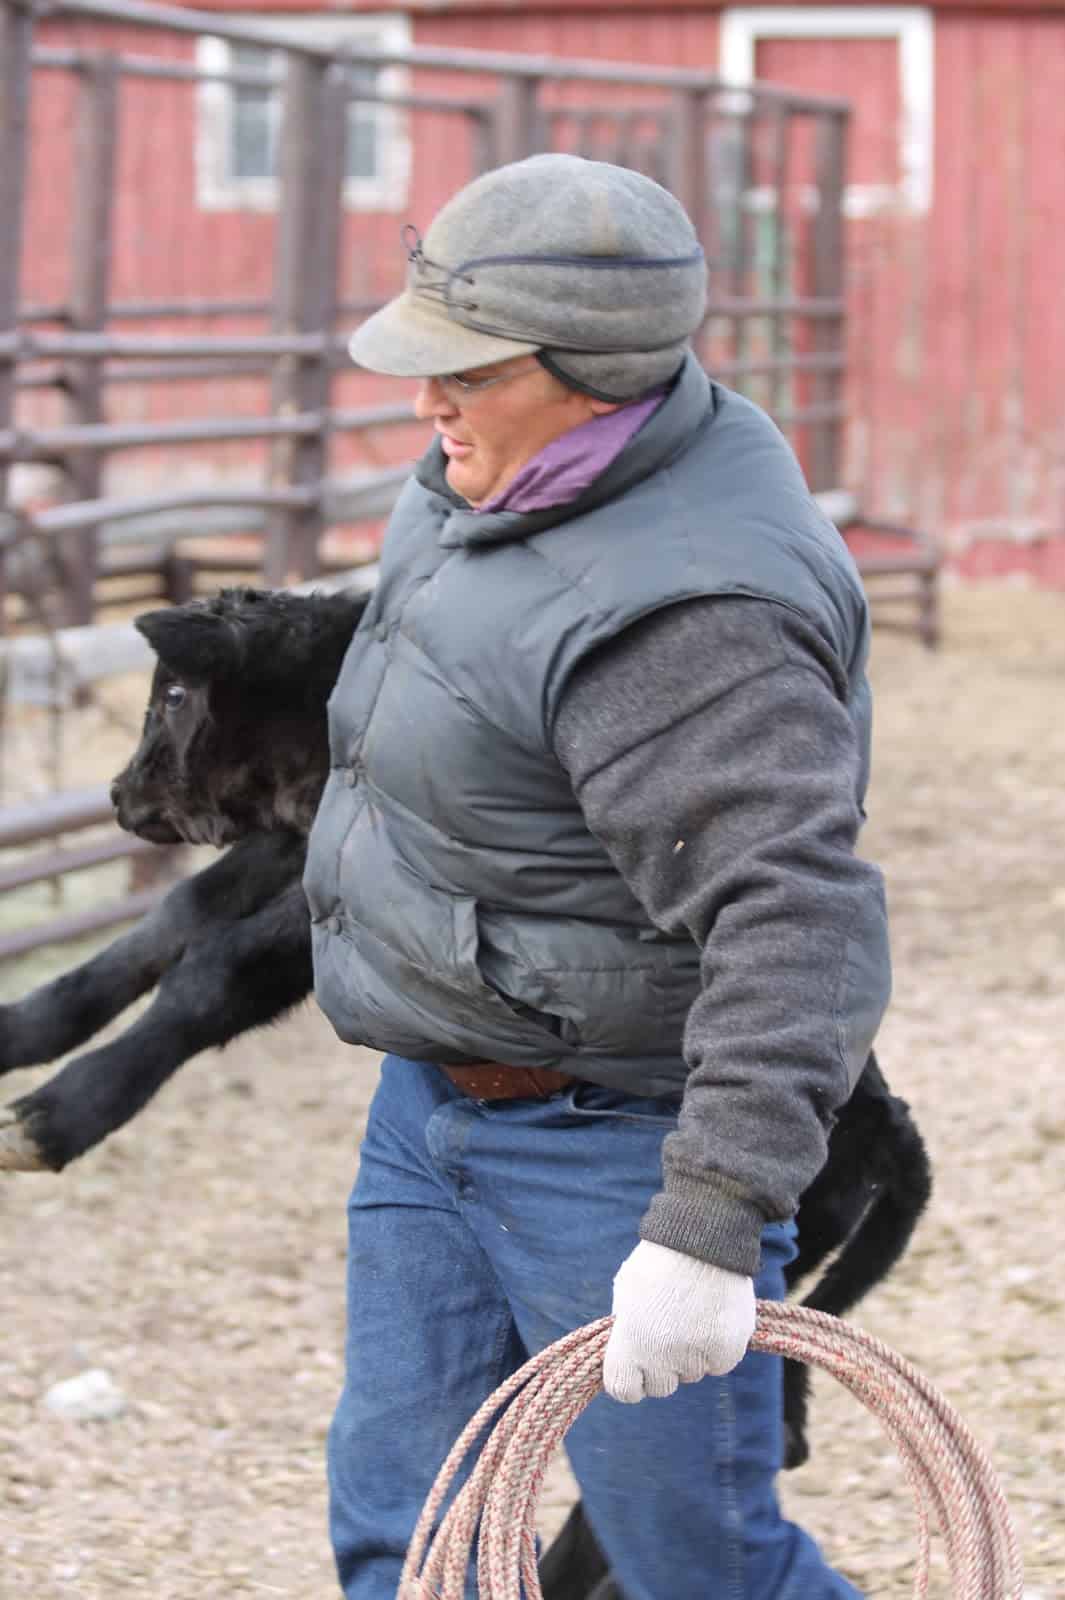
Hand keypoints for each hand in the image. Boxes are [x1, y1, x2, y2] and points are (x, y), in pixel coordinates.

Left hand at [603, 1239, 755, 1402]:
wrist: (705, 1238)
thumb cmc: (660, 1260)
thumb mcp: (626, 1291)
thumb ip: (625, 1328)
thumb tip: (628, 1352)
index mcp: (631, 1342)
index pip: (623, 1390)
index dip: (629, 1379)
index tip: (635, 1366)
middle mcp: (662, 1357)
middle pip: (660, 1386)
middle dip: (662, 1366)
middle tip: (668, 1331)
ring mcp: (697, 1357)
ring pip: (691, 1374)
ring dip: (690, 1354)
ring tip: (692, 1314)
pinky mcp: (727, 1352)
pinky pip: (717, 1364)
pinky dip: (715, 1347)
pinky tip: (712, 1316)